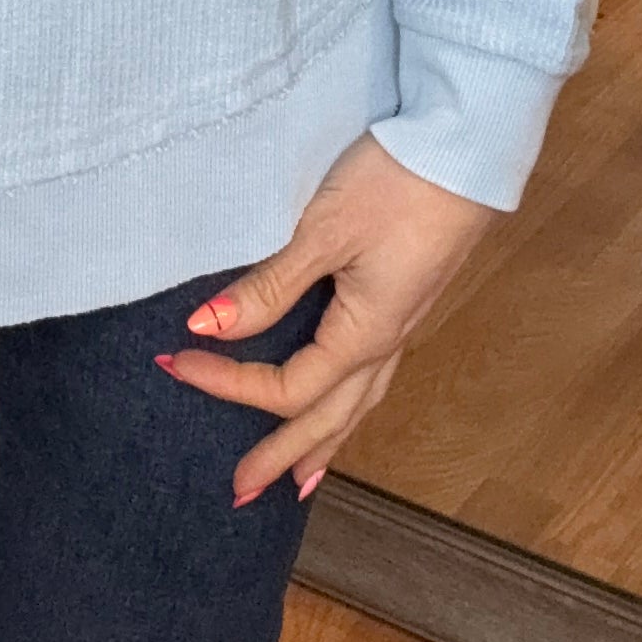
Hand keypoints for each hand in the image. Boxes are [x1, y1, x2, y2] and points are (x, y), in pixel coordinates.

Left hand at [158, 133, 497, 505]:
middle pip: (328, 418)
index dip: (228, 382)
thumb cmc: (396, 186)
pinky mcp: (408, 298)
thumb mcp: (323, 232)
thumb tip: (206, 329)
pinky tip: (346, 398)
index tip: (177, 362)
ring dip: (324, 443)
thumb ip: (268, 286)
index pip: (286, 387)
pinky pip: (373, 374)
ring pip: (358, 403)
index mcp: (362, 335)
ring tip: (300, 479)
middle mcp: (385, 342)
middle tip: (242, 491)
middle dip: (283, 457)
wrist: (465, 151)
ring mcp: (402, 323)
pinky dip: (350, 405)